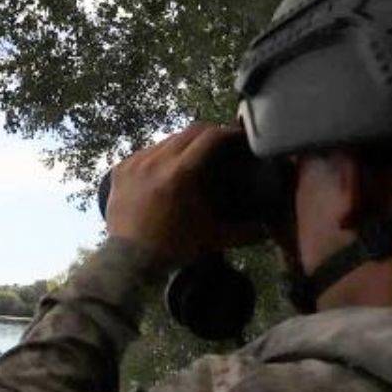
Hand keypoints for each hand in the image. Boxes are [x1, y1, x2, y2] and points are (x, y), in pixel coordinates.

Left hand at [106, 123, 261, 265]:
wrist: (129, 259)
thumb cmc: (175, 246)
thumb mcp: (213, 237)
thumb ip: (246, 231)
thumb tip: (270, 228)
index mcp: (179, 173)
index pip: (210, 137)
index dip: (229, 133)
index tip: (240, 137)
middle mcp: (155, 161)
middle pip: (189, 132)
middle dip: (210, 133)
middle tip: (223, 143)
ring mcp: (135, 163)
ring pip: (167, 140)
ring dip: (186, 143)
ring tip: (197, 155)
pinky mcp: (121, 168)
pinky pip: (147, 151)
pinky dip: (162, 154)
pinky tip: (170, 166)